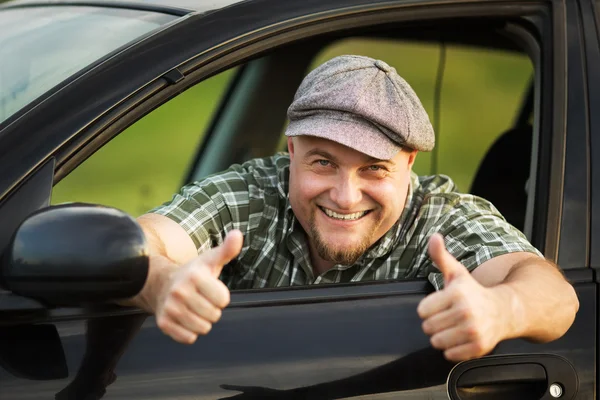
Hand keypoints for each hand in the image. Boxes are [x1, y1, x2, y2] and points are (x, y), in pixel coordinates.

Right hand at [155, 230, 242, 343]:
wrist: (161, 284)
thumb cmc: (194, 273)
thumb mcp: (210, 260)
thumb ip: (227, 250)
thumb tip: (238, 234)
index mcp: (195, 276)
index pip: (223, 300)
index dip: (221, 296)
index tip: (211, 289)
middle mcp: (180, 291)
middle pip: (214, 315)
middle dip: (212, 309)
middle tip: (202, 299)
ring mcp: (170, 308)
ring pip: (202, 328)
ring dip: (202, 321)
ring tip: (194, 308)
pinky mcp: (164, 323)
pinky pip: (188, 338)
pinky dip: (190, 332)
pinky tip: (185, 318)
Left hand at [417, 233, 507, 361]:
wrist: (503, 311)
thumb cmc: (473, 292)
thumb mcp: (456, 272)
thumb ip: (440, 256)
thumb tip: (434, 236)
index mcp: (457, 294)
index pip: (422, 311)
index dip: (429, 308)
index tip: (441, 304)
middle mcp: (466, 312)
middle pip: (428, 327)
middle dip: (434, 323)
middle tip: (448, 316)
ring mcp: (473, 331)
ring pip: (436, 342)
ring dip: (442, 336)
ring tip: (454, 327)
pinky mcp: (478, 347)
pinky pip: (449, 355)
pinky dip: (452, 349)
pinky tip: (461, 337)